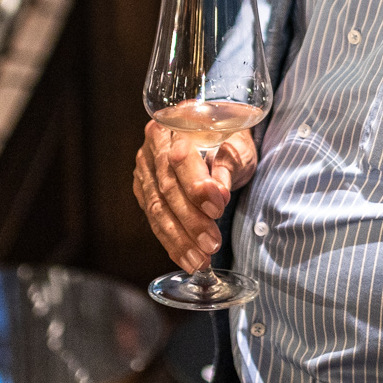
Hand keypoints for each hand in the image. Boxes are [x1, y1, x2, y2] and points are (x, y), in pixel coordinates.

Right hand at [132, 124, 257, 271]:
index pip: (180, 157)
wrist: (217, 139)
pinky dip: (172, 243)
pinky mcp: (144, 191)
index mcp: (178, 122)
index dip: (196, 185)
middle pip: (166, 187)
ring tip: (201, 260)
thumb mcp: (238, 148)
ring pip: (157, 208)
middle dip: (190, 219)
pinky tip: (188, 259)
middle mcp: (154, 144)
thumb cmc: (230, 141)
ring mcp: (145, 168)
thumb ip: (227, 167)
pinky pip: (154, 221)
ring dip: (180, 239)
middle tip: (212, 242)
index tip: (217, 206)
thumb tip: (219, 194)